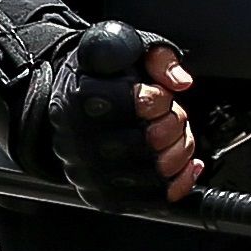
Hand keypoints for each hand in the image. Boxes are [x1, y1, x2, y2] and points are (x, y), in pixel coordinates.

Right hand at [27, 18, 199, 205]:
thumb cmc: (101, 79)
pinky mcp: (103, 197)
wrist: (68, 109)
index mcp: (83, 97)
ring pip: (158, 172)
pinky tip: (182, 162)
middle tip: (166, 114)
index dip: (162, 98)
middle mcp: (80, 140)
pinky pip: (155, 199)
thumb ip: (159, 59)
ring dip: (179, 151)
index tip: (155, 94)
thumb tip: (181, 82)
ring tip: (170, 136)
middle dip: (174, 123)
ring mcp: (90, 173)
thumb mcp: (128, 51)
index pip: (146, 103)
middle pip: (153, 140)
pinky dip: (180, 181)